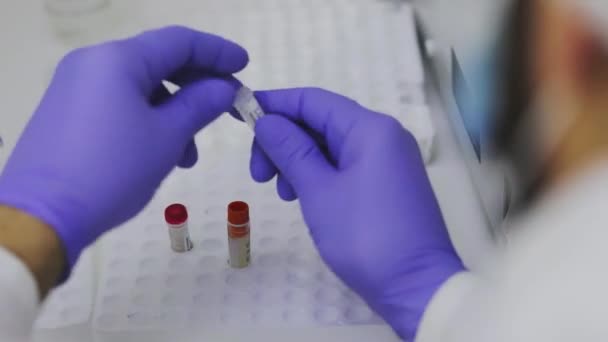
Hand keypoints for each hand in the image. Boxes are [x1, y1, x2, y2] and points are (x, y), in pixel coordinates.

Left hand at [0, 26, 247, 270]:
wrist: (42, 216)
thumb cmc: (113, 170)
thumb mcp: (167, 136)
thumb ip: (201, 104)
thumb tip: (225, 87)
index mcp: (117, 59)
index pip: (179, 42)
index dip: (217, 51)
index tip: (245, 65)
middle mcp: (93, 63)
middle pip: (158, 62)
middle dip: (197, 86)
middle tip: (228, 108)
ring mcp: (76, 87)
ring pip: (140, 88)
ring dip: (174, 112)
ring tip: (190, 154)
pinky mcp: (69, 112)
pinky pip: (120, 104)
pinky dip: (148, 121)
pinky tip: (162, 154)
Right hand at [249, 88, 463, 339]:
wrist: (416, 287)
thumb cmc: (364, 236)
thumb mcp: (318, 191)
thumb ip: (290, 150)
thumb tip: (265, 120)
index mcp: (370, 128)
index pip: (312, 100)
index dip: (273, 104)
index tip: (239, 115)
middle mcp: (383, 136)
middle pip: (321, 122)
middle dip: (284, 141)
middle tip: (258, 175)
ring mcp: (388, 161)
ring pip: (331, 147)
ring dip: (298, 161)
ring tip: (281, 193)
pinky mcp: (387, 184)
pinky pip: (345, 166)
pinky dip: (318, 176)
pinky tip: (302, 197)